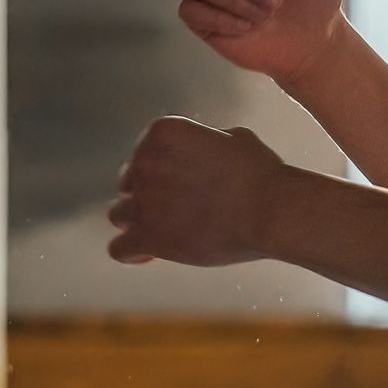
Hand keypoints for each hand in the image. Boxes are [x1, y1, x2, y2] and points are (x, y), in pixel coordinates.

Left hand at [108, 116, 284, 266]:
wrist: (269, 209)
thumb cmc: (259, 174)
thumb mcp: (233, 138)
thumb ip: (205, 141)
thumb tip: (204, 151)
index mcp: (163, 133)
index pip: (145, 150)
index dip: (160, 168)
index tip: (175, 180)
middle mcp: (145, 162)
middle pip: (129, 181)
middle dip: (146, 193)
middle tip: (171, 207)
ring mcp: (144, 201)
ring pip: (119, 213)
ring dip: (136, 221)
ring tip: (160, 230)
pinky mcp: (148, 236)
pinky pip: (119, 248)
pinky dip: (131, 252)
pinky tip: (148, 254)